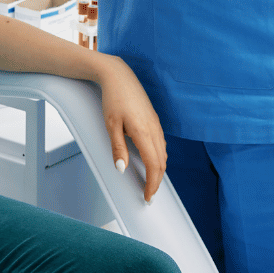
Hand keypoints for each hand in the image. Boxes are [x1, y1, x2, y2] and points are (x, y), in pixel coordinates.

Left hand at [93, 53, 166, 203]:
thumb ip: (117, 148)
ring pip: (163, 153)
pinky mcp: (154, 119)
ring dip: (159, 169)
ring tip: (150, 181)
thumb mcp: (111, 124)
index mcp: (144, 132)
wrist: (119, 76)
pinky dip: (159, 157)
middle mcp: (154, 129)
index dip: (152, 184)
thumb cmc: (113, 98)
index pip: (154, 165)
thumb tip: (122, 169)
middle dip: (157, 181)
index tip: (148, 197)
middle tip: (149, 194)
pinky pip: (161, 143)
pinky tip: (151, 159)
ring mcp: (156, 124)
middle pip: (162, 162)